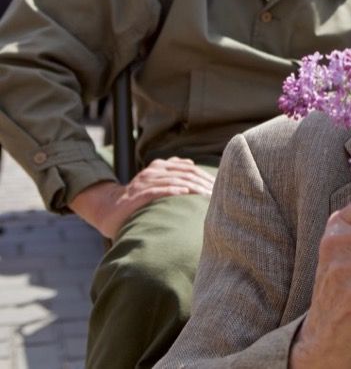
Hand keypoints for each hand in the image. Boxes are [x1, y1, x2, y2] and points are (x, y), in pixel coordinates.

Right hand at [69, 156, 214, 238]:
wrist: (108, 209)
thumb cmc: (137, 198)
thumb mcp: (155, 182)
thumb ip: (172, 173)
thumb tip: (191, 166)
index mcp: (159, 167)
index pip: (188, 168)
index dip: (204, 176)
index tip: (218, 186)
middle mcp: (153, 171)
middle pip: (185, 173)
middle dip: (203, 183)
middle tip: (217, 194)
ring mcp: (145, 182)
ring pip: (175, 181)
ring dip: (193, 188)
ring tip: (207, 196)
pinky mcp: (138, 195)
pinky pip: (158, 191)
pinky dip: (173, 191)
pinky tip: (185, 194)